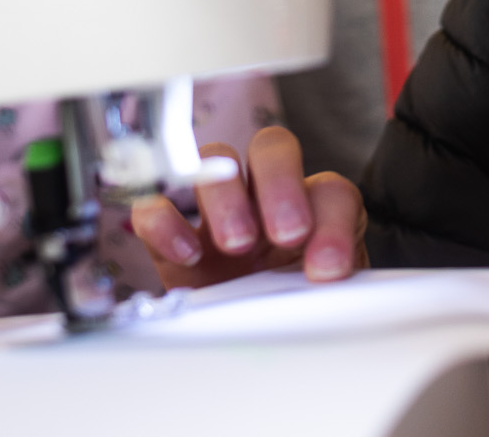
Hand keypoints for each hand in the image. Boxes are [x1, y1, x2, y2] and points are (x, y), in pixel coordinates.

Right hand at [130, 126, 364, 289]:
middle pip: (272, 147)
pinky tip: (188, 255)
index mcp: (312, 209)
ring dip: (226, 195)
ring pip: (215, 159)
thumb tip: (329, 284)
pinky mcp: (171, 241)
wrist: (248, 341)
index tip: (328, 268)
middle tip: (286, 235)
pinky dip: (166, 221)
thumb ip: (331, 288)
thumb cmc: (292, 312)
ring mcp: (215, 213)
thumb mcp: (322, 301)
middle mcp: (264, 198)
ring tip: (236, 244)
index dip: (333, 223)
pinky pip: (155, 206)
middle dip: (280, 184)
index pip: (329, 190)